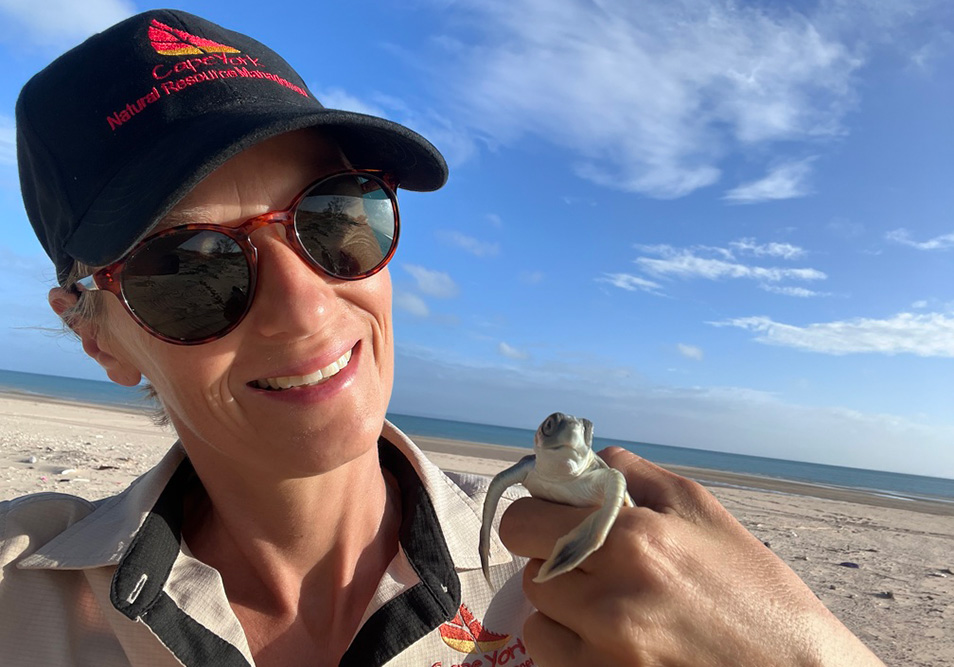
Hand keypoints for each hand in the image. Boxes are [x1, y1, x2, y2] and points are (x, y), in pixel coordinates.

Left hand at [498, 447, 884, 666]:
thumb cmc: (752, 587)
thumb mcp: (701, 509)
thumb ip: (632, 474)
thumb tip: (579, 459)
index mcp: (635, 538)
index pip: (527, 518)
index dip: (540, 512)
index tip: (558, 514)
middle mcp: (611, 596)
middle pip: (527, 562)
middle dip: (549, 553)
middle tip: (588, 558)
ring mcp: (605, 649)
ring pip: (537, 610)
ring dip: (561, 600)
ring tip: (607, 601)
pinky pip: (548, 653)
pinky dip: (568, 642)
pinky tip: (607, 636)